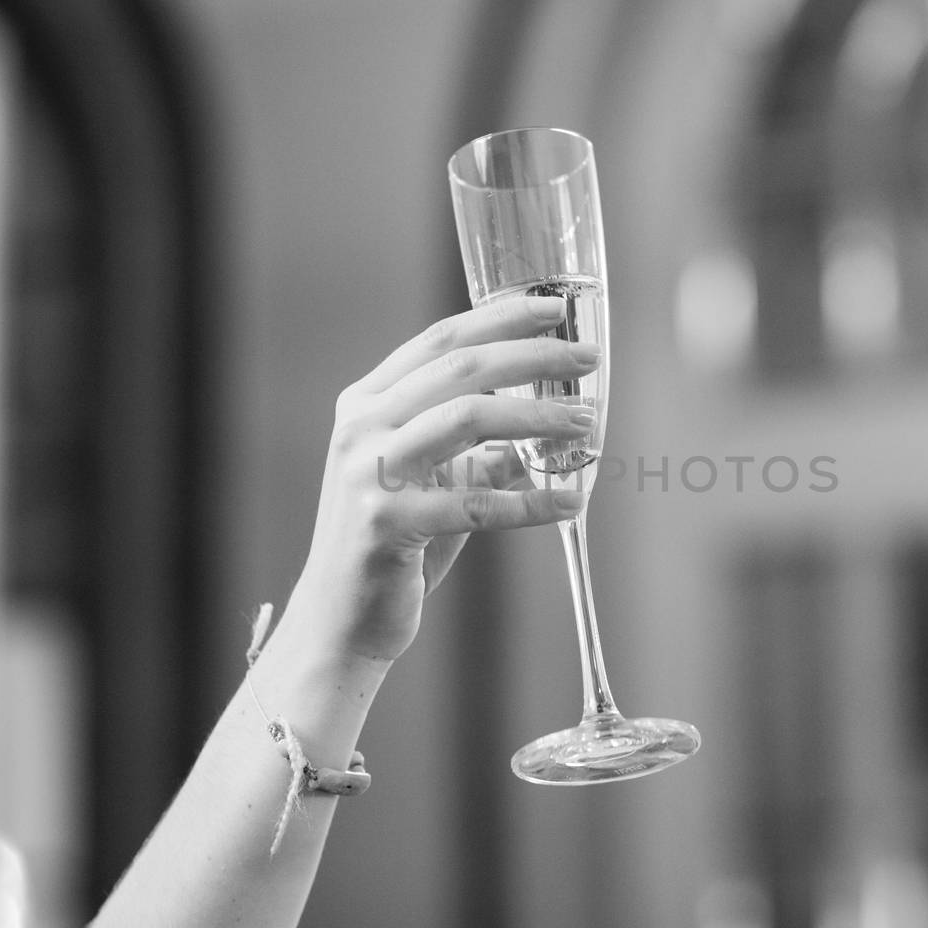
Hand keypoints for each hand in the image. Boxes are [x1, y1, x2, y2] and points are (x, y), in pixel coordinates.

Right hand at [290, 295, 598, 662]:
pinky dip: (530, 502)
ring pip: (468, 419)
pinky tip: (570, 502)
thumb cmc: (393, 542)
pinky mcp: (386, 523)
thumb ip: (480, 447)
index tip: (554, 308)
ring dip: (537, 417)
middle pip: (461, 368)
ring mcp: (369, 472)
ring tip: (586, 424)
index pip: (441, 339)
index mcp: (368, 401)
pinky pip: (475, 504)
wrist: (340, 619)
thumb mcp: (434, 479)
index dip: (501, 318)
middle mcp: (362, 426)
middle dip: (533, 357)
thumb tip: (550, 424)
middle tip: (588, 360)